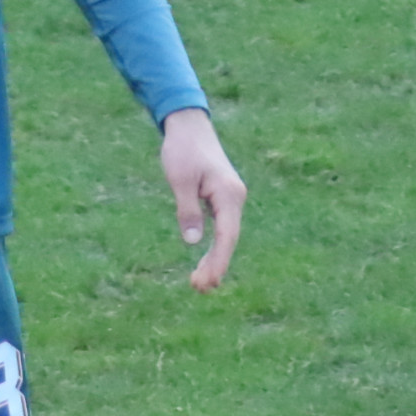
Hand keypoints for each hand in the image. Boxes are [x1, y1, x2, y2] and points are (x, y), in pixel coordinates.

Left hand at [161, 107, 244, 291]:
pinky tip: (205, 260)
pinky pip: (222, 228)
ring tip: (200, 282)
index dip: (218, 260)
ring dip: (214, 259)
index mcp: (229, 194)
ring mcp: (231, 199)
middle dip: (215, 265)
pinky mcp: (223, 199)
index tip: (208, 281)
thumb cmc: (183, 149)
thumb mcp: (179, 179)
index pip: (227, 235)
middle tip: (199, 289)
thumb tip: (192, 242)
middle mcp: (236, 199)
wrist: (189, 126)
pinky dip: (213, 246)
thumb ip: (187, 210)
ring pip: (226, 236)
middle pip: (229, 239)